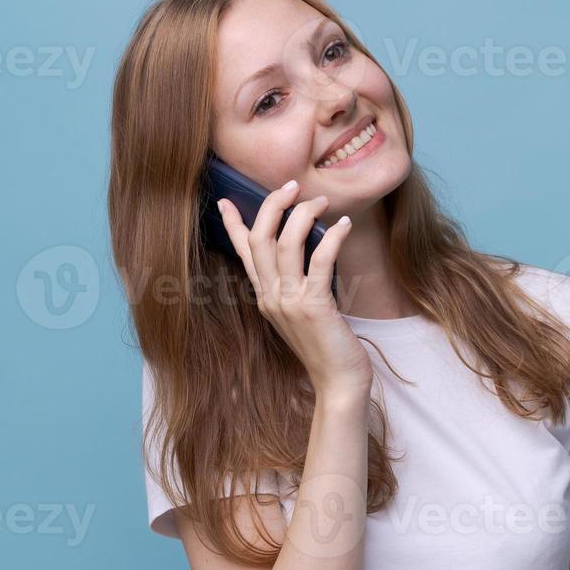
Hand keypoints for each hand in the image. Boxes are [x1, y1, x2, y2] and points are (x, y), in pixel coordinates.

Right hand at [216, 179, 372, 396]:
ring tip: (322, 202)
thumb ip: (296, 287)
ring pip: (285, 243)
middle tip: (291, 185)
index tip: (224, 202)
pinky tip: (344, 226)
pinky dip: (332, 237)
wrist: (338, 384)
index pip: (243, 254)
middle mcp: (270, 297)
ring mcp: (289, 302)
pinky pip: (319, 260)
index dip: (233, 225)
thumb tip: (307, 255)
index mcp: (265, 298)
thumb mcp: (303, 314)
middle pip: (259, 239)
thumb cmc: (326, 348)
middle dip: (272, 205)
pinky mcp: (313, 306)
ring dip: (303, 215)